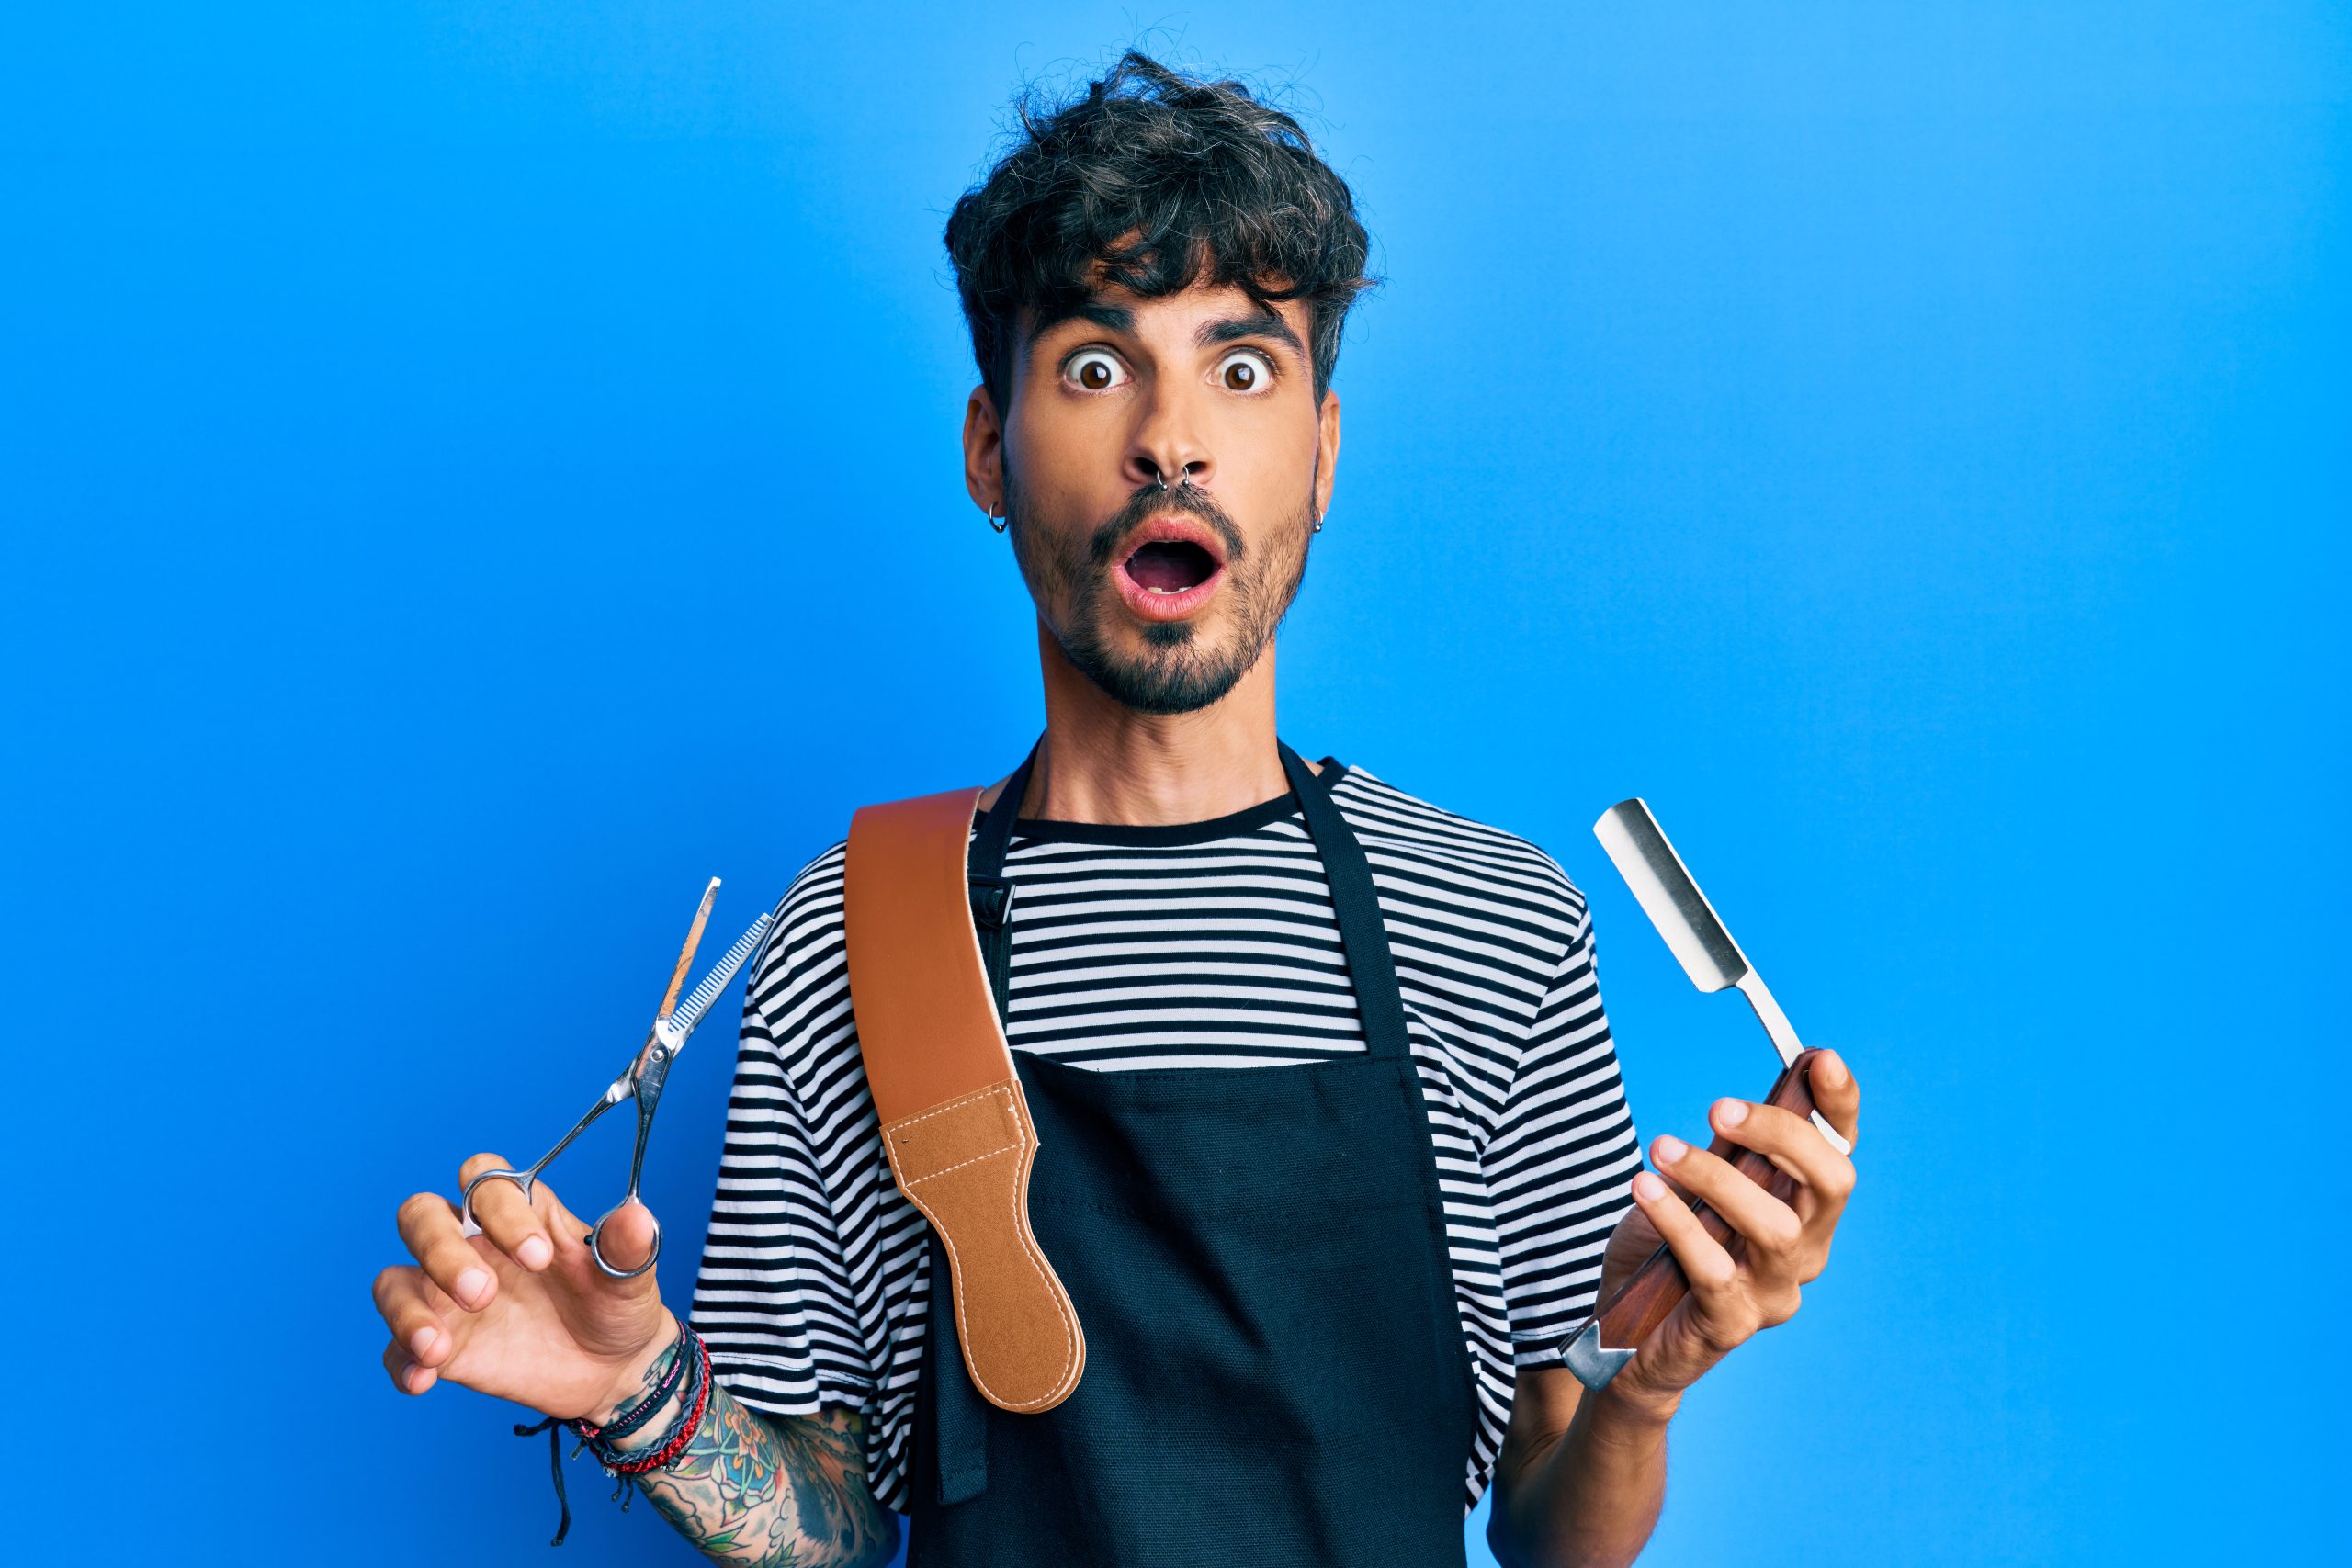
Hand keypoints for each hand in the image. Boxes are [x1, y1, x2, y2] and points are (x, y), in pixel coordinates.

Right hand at [372, 1156, 674, 1424]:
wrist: (615, 1370)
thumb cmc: (616, 1306)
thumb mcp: (630, 1278)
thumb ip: (627, 1248)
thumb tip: (637, 1216)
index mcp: (520, 1214)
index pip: (484, 1182)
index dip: (501, 1210)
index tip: (539, 1257)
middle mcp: (474, 1246)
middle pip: (421, 1217)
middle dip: (440, 1251)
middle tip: (482, 1294)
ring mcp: (449, 1297)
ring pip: (393, 1281)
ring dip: (406, 1310)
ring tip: (438, 1347)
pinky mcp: (444, 1347)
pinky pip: (397, 1348)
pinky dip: (402, 1361)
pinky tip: (424, 1378)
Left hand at [1600, 1049, 1859, 1415]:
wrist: (1626, 1340)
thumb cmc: (1667, 1250)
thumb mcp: (1702, 1186)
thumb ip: (1735, 1146)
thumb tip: (1767, 1083)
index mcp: (1805, 1210)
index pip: (1840, 1151)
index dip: (1839, 1106)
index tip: (1821, 1058)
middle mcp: (1806, 1251)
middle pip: (1831, 1184)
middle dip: (1781, 1133)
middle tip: (1717, 1107)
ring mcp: (1774, 1292)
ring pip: (1773, 1227)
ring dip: (1716, 1178)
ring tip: (1660, 1148)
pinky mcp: (1731, 1323)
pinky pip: (1713, 1267)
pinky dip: (1677, 1220)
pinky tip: (1644, 1188)